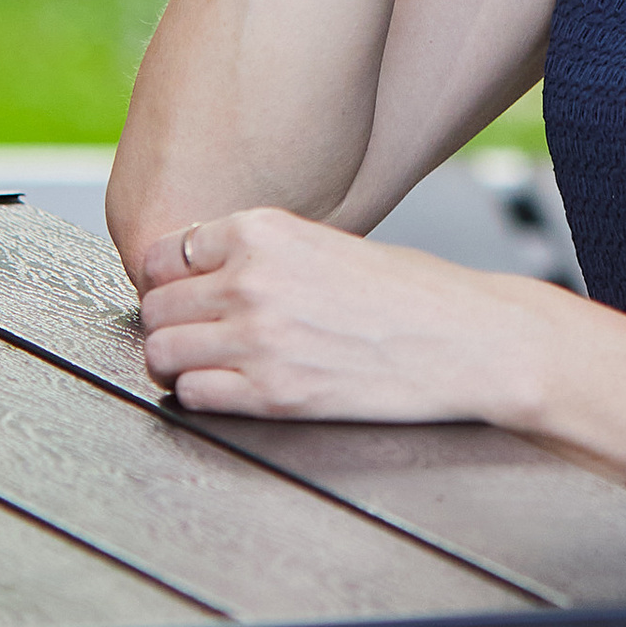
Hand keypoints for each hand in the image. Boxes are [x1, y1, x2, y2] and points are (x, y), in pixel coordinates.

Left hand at [135, 207, 556, 422]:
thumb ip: (263, 252)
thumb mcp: (328, 242)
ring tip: (206, 364)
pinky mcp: (274, 394)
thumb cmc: (415, 292)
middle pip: (155, 306)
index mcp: (263, 231)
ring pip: (161, 352)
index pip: (164, 253)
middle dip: (170, 322)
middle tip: (195, 334)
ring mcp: (258, 340)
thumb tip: (206, 273)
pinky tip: (231, 388)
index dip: (168, 278)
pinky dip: (201, 394)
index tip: (181, 293)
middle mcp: (252, 280)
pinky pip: (193, 395)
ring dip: (177, 361)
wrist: (470, 340)